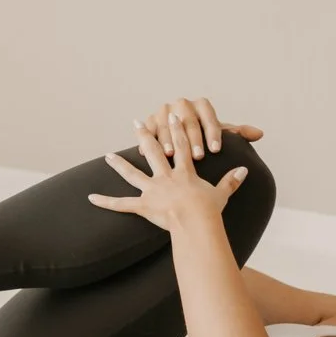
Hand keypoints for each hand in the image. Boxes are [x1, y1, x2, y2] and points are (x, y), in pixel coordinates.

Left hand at [89, 120, 249, 231]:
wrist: (197, 221)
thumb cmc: (209, 210)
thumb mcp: (222, 193)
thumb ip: (231, 180)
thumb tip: (245, 170)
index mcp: (185, 172)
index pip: (181, 145)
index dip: (177, 129)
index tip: (173, 115)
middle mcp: (166, 177)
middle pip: (154, 152)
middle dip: (145, 135)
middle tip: (135, 122)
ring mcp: (153, 190)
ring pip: (133, 174)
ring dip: (120, 164)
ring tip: (108, 155)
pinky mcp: (143, 206)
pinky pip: (121, 204)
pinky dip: (106, 202)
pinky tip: (90, 198)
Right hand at [137, 96, 263, 162]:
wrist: (175, 137)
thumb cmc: (201, 138)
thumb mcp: (218, 134)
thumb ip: (237, 133)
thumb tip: (260, 133)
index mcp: (201, 105)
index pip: (209, 116)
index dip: (213, 133)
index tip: (216, 150)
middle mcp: (182, 104)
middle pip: (188, 120)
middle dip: (193, 139)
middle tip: (198, 156)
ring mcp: (164, 110)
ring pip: (167, 124)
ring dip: (169, 140)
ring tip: (173, 155)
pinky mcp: (149, 119)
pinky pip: (149, 129)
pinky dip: (149, 139)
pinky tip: (149, 152)